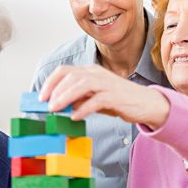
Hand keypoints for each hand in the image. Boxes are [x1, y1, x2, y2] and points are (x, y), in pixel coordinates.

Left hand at [39, 65, 169, 128]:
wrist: (146, 103)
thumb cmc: (119, 100)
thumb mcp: (94, 98)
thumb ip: (79, 99)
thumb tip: (59, 106)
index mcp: (91, 71)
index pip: (65, 71)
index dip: (51, 82)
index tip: (41, 96)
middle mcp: (97, 74)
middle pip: (70, 77)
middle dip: (55, 90)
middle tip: (46, 105)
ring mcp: (107, 83)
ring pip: (81, 85)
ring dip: (65, 97)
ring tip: (55, 109)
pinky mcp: (115, 96)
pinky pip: (96, 100)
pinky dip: (84, 108)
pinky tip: (76, 117)